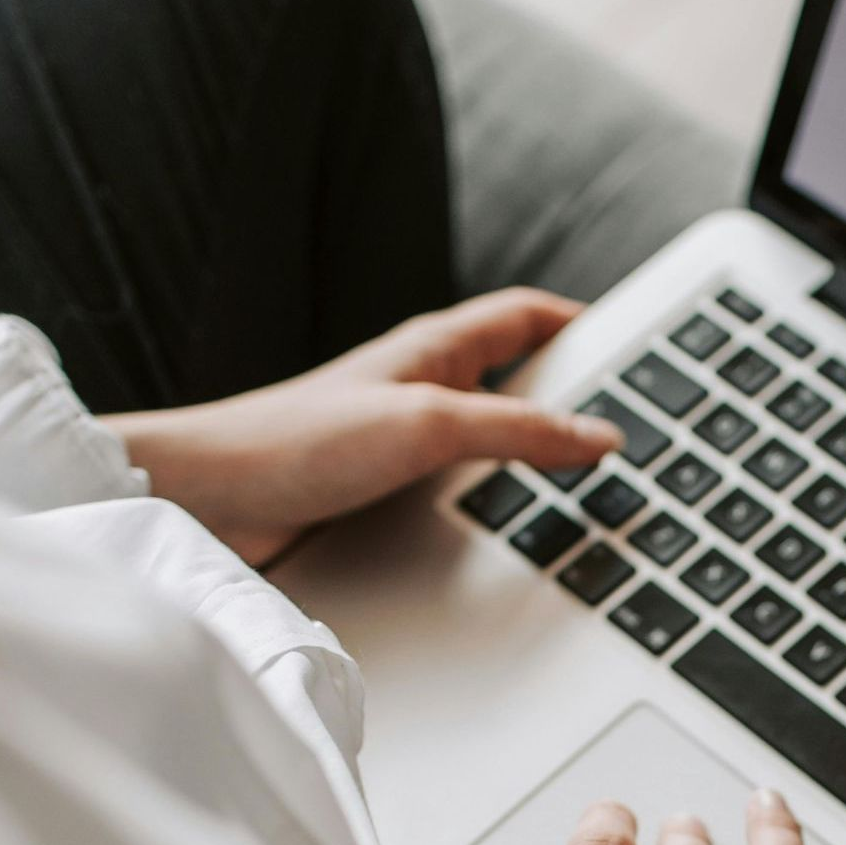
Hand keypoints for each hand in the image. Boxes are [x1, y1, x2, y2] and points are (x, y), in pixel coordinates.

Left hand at [106, 289, 622, 564]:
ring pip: (491, 437)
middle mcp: (422, 387)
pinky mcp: (382, 490)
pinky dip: (494, 498)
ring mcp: (402, 439)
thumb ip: (518, 432)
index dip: (583, 324)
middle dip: (573, 394)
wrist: (209, 502)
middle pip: (519, 376)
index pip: (528, 315)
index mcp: (435, 349)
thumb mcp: (428, 427)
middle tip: (630, 423)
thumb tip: (600, 435)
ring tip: (588, 483)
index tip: (636, 346)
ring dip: (533, 455)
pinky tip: (510, 529)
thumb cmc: (296, 442)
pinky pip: (459, 485)